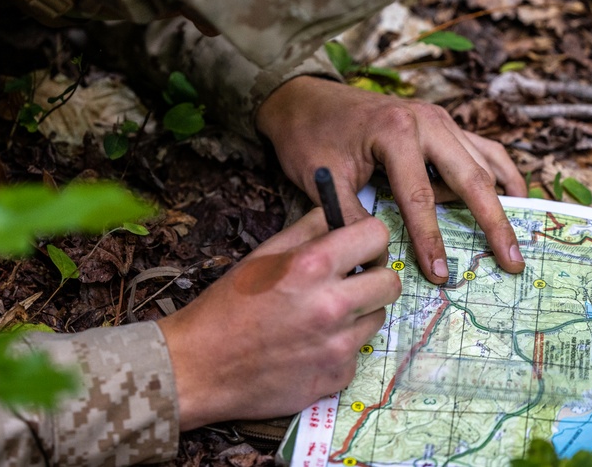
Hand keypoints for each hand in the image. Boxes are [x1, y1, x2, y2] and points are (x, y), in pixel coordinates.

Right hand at [157, 210, 398, 429]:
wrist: (200, 367)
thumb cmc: (227, 307)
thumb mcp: (262, 255)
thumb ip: (307, 230)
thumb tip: (338, 215)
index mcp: (312, 265)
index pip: (377, 235)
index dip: (369, 239)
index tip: (359, 249)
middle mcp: (332, 304)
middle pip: (390, 282)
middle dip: (374, 277)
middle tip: (350, 282)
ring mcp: (338, 345)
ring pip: (377, 318)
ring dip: (358, 314)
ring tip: (320, 317)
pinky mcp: (337, 376)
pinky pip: (357, 353)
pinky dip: (340, 348)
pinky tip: (309, 346)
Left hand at [256, 76, 526, 284]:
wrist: (305, 98)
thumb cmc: (310, 137)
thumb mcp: (324, 180)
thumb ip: (352, 220)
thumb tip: (378, 263)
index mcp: (395, 132)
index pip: (420, 196)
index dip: (431, 239)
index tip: (441, 274)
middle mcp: (426, 121)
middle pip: (471, 177)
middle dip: (493, 222)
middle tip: (511, 261)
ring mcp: (439, 119)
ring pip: (485, 161)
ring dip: (504, 199)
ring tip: (519, 236)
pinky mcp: (443, 124)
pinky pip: (481, 149)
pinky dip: (500, 174)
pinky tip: (513, 198)